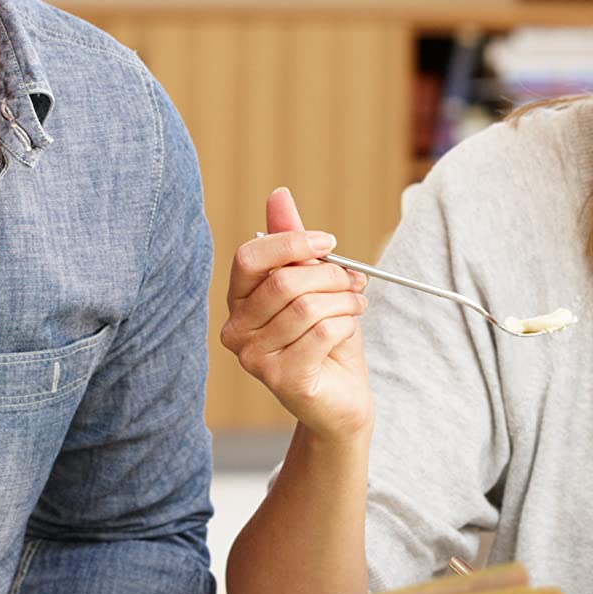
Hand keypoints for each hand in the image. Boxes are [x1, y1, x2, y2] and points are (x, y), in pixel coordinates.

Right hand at [221, 187, 370, 440]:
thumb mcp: (313, 284)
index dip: (292, 243)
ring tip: (356, 306)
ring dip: (344, 301)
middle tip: (354, 281)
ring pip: (307, 307)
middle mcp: (236, 332)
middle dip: (330, 276)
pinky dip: (346, 325)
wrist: (342, 398)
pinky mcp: (283, 380)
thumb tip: (278, 195)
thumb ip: (293, 245)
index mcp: (238, 302)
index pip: (249, 258)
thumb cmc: (326, 339)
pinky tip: (349, 330)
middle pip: (284, 282)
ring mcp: (255, 360)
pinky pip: (322, 333)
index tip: (329, 243)